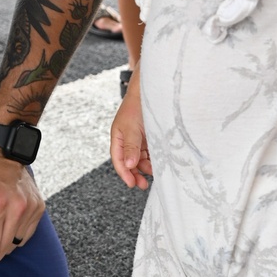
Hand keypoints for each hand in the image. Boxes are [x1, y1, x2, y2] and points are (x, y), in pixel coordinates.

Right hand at [110, 73, 151, 188]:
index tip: (132, 184)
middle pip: (129, 162)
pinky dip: (152, 159)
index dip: (124, 173)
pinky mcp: (148, 137)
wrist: (150, 91)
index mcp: (118, 137)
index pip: (118, 160)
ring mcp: (138, 139)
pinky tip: (158, 164)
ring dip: (145, 167)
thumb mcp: (132, 128)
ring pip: (140, 158)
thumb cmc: (137, 107)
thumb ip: (131, 147)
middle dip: (135, 174)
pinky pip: (149, 152)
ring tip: (154, 173)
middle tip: (143, 185)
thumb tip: (129, 165)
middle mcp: (126, 140)